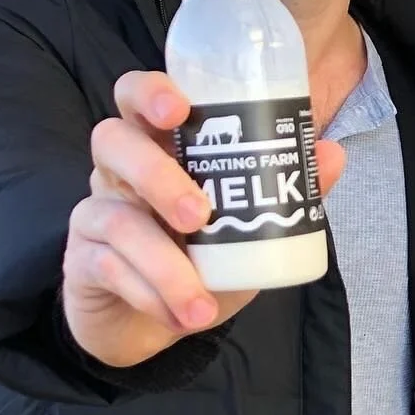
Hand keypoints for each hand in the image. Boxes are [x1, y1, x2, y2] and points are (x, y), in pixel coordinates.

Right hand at [62, 71, 343, 367]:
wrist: (159, 323)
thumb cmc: (205, 259)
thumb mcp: (251, 229)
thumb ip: (288, 191)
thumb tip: (332, 153)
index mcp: (160, 147)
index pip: (137, 97)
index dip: (150, 92)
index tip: (179, 107)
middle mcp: (119, 171)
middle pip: (112, 141)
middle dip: (155, 174)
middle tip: (199, 215)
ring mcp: (97, 212)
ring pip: (114, 216)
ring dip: (163, 261)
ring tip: (201, 299)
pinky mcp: (82, 260)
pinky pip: (108, 267)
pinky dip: (151, 294)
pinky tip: (181, 315)